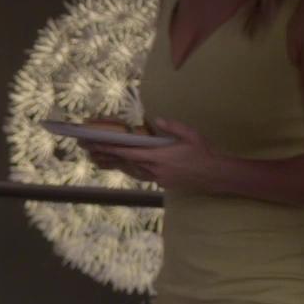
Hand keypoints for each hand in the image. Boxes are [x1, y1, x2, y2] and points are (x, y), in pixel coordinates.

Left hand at [93, 118, 224, 191]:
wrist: (215, 175)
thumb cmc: (203, 153)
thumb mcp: (190, 135)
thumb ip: (172, 127)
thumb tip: (156, 119)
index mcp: (159, 157)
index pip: (129, 153)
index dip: (111, 149)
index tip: (96, 145)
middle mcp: (155, 170)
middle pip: (126, 162)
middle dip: (107, 155)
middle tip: (88, 150)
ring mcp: (158, 178)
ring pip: (132, 171)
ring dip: (117, 164)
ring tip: (99, 157)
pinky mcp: (162, 183)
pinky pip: (142, 175)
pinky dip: (131, 169)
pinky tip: (124, 165)